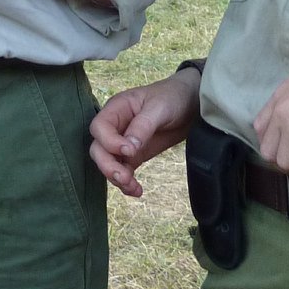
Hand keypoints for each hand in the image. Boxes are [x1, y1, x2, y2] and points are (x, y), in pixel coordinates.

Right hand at [89, 68, 201, 197]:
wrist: (190, 104)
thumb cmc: (172, 97)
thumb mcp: (159, 108)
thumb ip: (142, 126)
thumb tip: (128, 149)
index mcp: (117, 109)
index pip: (99, 127)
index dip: (109, 142)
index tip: (129, 151)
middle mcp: (116, 126)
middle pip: (98, 148)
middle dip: (107, 165)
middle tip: (124, 177)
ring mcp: (123, 142)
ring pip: (108, 163)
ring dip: (116, 177)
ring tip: (133, 187)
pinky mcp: (134, 155)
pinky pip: (123, 171)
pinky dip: (127, 183)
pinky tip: (137, 191)